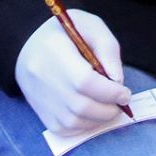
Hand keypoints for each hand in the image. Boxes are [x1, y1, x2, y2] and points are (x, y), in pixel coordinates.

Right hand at [14, 10, 131, 133]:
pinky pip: (65, 129)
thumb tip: (117, 82)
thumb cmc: (67, 33)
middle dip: (108, 109)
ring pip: (73, 121)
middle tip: (120, 103)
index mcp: (53, 47)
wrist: (31, 45)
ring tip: (108, 107)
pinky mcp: (39, 111)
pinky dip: (84, 125)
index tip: (124, 93)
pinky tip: (92, 112)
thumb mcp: (91, 26)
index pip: (83, 81)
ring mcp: (37, 96)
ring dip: (98, 119)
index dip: (109, 92)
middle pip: (79, 105)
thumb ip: (108, 50)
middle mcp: (40, 74)